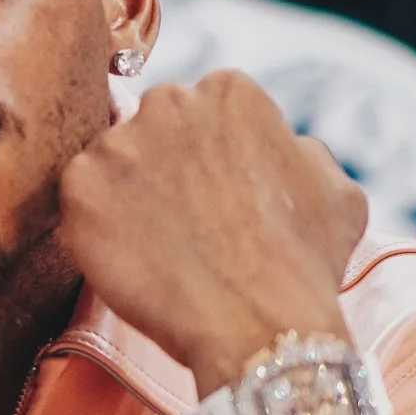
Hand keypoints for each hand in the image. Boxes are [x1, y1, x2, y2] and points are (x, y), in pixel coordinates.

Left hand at [60, 69, 370, 414]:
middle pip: (154, 129)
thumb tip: (279, 146)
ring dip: (128, 198)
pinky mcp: (79, 185)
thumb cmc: (303, 264)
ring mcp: (120, 141)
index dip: (210, 161)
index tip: (218, 198)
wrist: (258, 323)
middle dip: (165, 167)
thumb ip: (297, 150)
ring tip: (159, 248)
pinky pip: (80, 200)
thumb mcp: (336, 189)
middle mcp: (171, 101)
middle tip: (184, 224)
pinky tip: (131, 259)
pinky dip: (96, 228)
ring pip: (114, 164)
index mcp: (230, 91)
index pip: (203, 113)